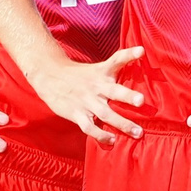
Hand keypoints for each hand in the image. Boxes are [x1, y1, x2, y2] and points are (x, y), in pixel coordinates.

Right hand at [27, 45, 145, 140]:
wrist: (48, 76)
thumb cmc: (78, 75)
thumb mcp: (97, 69)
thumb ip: (116, 68)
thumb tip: (140, 58)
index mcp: (102, 73)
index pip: (117, 59)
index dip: (129, 55)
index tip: (140, 51)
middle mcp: (96, 86)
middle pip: (114, 91)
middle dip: (128, 96)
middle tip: (141, 100)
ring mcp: (86, 101)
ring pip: (105, 114)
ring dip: (122, 124)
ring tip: (138, 133)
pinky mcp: (77, 114)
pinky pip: (89, 127)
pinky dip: (100, 135)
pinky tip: (112, 140)